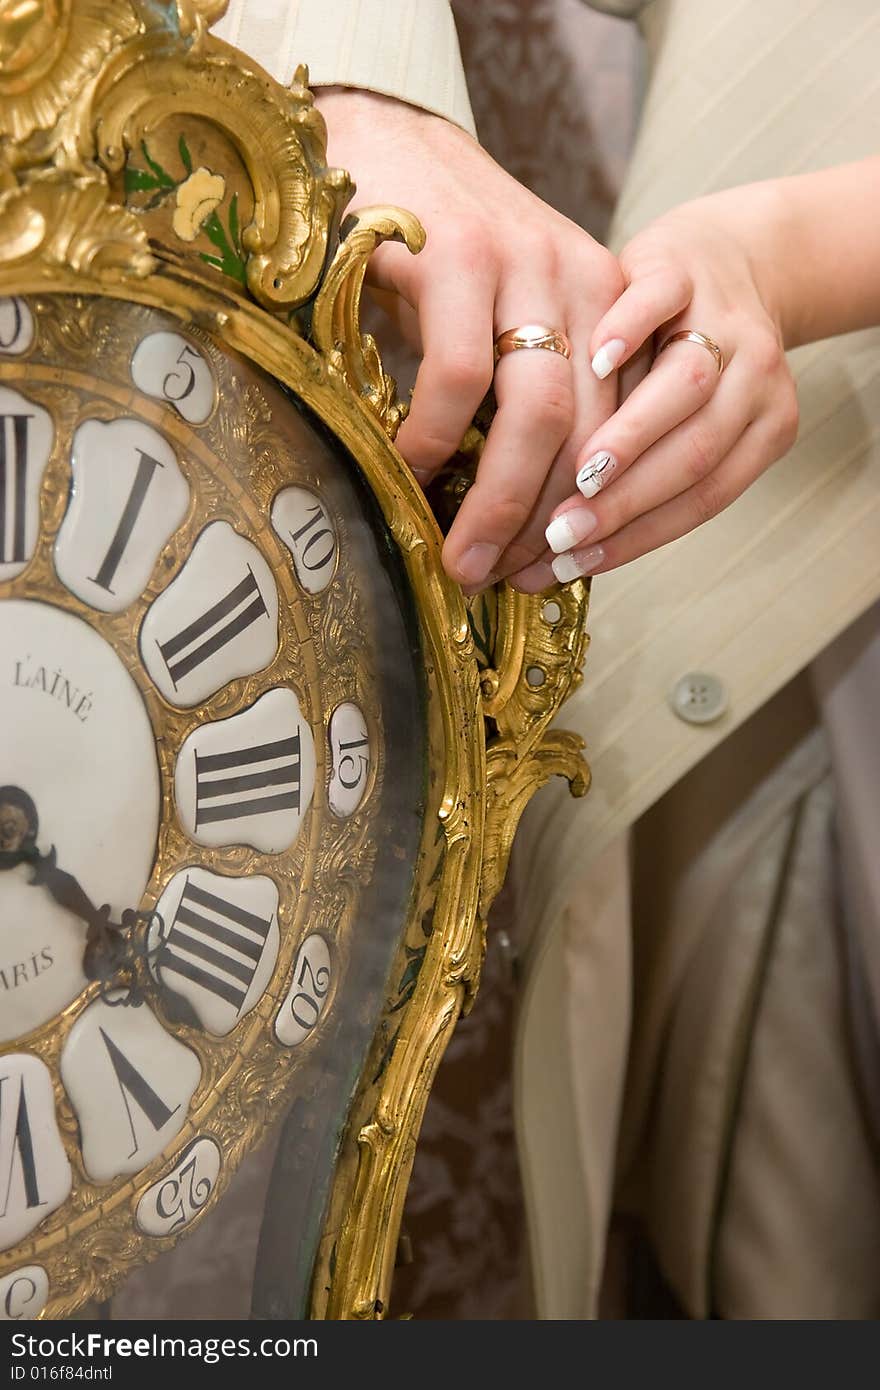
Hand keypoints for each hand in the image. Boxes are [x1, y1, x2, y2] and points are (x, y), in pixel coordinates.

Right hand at [316, 89, 623, 591]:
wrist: (379, 138)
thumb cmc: (437, 247)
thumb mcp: (504, 313)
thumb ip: (525, 386)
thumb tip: (519, 509)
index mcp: (605, 301)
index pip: (619, 425)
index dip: (590, 509)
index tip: (553, 569)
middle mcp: (578, 280)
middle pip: (590, 429)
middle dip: (549, 522)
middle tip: (503, 581)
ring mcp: (522, 264)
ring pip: (538, 412)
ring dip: (498, 501)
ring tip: (459, 557)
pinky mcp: (459, 254)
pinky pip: (461, 375)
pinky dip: (437, 438)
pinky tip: (409, 469)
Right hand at [542, 183, 799, 578]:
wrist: (725, 254)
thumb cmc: (684, 353)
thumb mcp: (679, 420)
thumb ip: (642, 471)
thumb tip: (569, 547)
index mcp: (760, 427)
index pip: (702, 499)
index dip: (634, 538)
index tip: (571, 562)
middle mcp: (753, 378)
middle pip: (696, 453)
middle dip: (623, 504)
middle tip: (559, 532)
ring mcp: (721, 319)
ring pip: (687, 388)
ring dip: (630, 436)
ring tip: (577, 471)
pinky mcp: (681, 266)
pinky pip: (661, 301)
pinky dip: (629, 332)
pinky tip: (590, 362)